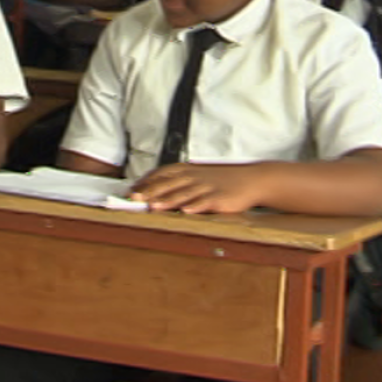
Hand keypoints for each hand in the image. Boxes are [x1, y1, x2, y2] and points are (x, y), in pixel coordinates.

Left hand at [132, 163, 268, 213]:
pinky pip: (206, 202)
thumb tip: (152, 190)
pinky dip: (196, 206)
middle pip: (169, 184)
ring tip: (154, 207)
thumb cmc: (220, 179)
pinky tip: (186, 211)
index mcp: (187, 171)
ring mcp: (207, 187)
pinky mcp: (220, 198)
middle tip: (134, 198)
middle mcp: (194, 177)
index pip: (162, 174)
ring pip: (184, 194)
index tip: (131, 189)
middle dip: (150, 192)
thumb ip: (177, 181)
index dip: (146, 182)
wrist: (250, 179)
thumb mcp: (197, 175)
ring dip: (168, 200)